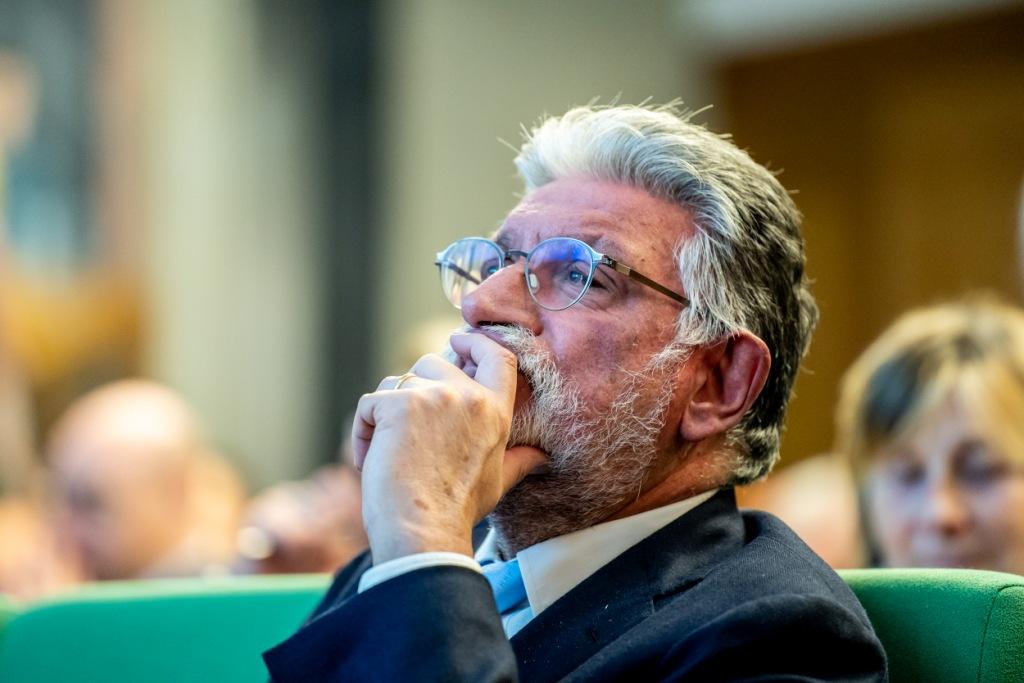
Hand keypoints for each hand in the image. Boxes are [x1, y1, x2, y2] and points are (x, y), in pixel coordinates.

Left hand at [353, 332, 545, 563]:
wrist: (422, 531)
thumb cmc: (457, 511)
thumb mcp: (498, 481)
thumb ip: (519, 459)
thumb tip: (541, 456)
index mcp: (495, 412)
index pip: (498, 356)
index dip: (475, 341)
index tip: (457, 341)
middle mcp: (468, 396)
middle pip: (434, 362)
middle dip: (415, 389)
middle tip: (408, 433)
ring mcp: (433, 397)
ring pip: (398, 381)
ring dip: (387, 413)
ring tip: (389, 453)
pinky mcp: (397, 404)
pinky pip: (370, 404)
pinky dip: (364, 430)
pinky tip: (371, 459)